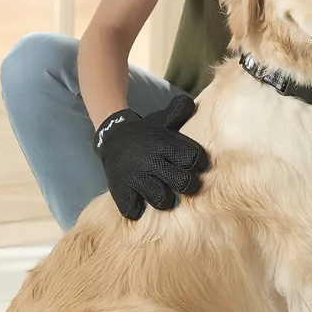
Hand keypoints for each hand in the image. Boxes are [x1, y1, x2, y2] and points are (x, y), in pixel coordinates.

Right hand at [94, 94, 208, 219]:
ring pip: (161, 200)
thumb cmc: (148, 133)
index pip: (194, 157)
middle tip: (185, 184)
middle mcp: (151, 160)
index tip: (197, 165)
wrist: (113, 139)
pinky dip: (138, 208)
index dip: (199, 163)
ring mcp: (135, 177)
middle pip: (183, 182)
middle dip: (189, 185)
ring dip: (166, 200)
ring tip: (165, 194)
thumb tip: (193, 102)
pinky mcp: (120, 190)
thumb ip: (179, 110)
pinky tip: (140, 200)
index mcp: (164, 143)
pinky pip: (133, 209)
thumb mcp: (163, 119)